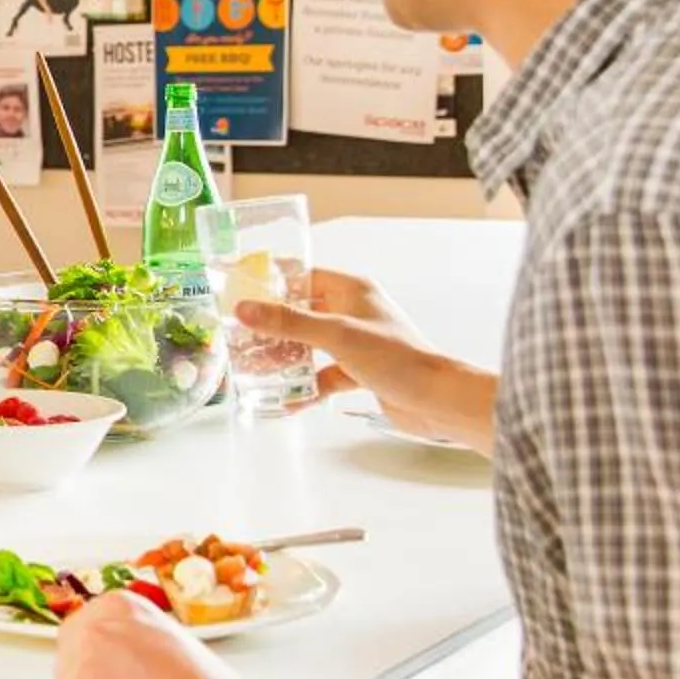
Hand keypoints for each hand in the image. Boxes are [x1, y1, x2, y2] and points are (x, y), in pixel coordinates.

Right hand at [238, 269, 497, 452]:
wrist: (437, 400)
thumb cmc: (398, 358)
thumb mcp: (336, 335)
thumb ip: (288, 322)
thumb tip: (244, 309)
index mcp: (352, 291)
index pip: (304, 277)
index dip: (273, 284)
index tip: (242, 292)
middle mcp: (354, 313)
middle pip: (302, 313)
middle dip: (273, 328)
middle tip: (242, 338)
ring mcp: (357, 343)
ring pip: (311, 346)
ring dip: (287, 359)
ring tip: (257, 370)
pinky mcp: (361, 371)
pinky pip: (324, 375)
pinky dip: (307, 387)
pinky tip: (288, 401)